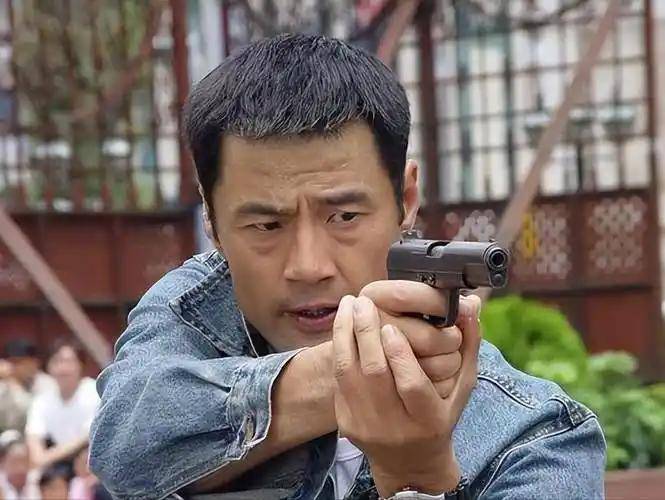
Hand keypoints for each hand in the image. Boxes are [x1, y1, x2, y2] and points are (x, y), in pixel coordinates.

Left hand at [332, 294, 480, 496]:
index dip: (400, 354)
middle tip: (363, 302)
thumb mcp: (462, 387)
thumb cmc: (440, 417)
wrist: (409, 465)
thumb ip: (469, 345)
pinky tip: (343, 326)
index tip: (390, 325)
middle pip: (375, 374)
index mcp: (429, 420)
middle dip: (366, 332)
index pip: (411, 385)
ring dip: (344, 334)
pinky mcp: (346, 424)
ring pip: (347, 374)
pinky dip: (339, 349)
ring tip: (348, 304)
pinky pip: (339, 380)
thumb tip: (470, 303)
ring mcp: (366, 427)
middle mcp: (395, 427)